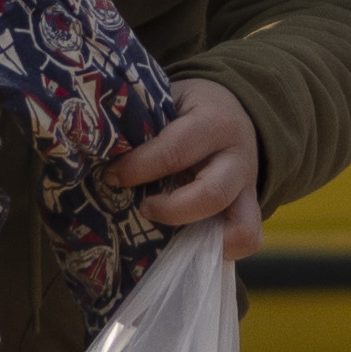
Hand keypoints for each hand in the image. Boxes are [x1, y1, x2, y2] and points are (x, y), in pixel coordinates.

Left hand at [109, 78, 265, 263]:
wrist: (234, 110)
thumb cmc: (189, 110)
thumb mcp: (169, 101)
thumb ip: (144, 124)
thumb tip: (99, 150)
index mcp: (214, 122)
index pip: (175, 151)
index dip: (138, 168)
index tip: (111, 177)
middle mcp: (238, 156)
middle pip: (211, 194)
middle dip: (170, 209)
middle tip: (143, 208)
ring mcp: (249, 186)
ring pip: (240, 225)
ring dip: (199, 238)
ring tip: (169, 233)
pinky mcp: (251, 208)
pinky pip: (248, 239)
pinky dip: (221, 249)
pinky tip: (190, 243)